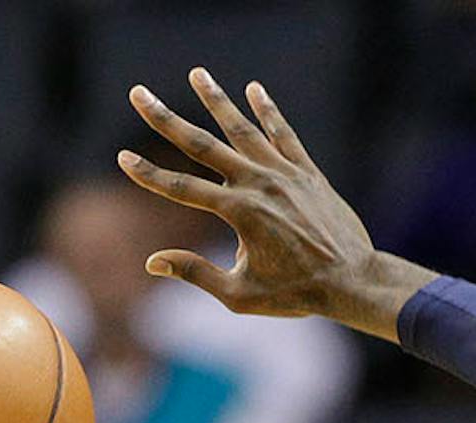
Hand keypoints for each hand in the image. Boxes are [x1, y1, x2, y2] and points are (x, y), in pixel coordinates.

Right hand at [120, 68, 433, 338]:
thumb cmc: (297, 295)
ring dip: (217, 100)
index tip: (122, 158)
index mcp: (239, 213)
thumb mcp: (241, 295)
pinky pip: (284, 135)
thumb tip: (153, 261)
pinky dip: (268, 112)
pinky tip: (254, 90)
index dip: (149, 174)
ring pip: (243, 130)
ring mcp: (285, 175)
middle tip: (138, 94)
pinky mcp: (308, 174)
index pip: (182, 187)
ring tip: (197, 73)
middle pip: (203, 145)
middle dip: (166, 119)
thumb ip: (197, 274)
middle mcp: (259, 185)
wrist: (354, 281)